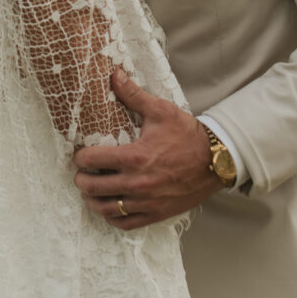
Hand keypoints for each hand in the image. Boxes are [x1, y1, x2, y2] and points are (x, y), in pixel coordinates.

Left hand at [73, 69, 221, 229]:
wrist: (216, 160)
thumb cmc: (187, 134)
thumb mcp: (161, 111)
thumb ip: (134, 94)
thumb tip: (114, 74)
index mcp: (135, 157)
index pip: (93, 160)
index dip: (81, 158)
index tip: (80, 155)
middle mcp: (138, 183)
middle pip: (94, 188)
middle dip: (82, 180)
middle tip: (80, 173)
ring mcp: (147, 201)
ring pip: (107, 209)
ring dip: (93, 201)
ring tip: (90, 192)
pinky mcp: (156, 213)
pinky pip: (126, 223)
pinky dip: (113, 217)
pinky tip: (109, 208)